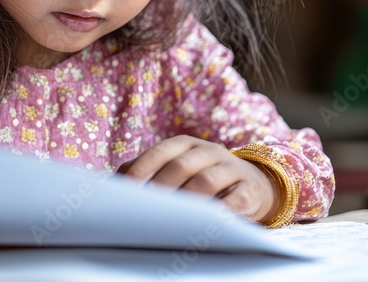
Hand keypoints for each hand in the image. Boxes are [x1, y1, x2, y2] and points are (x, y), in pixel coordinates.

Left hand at [117, 135, 278, 222]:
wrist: (254, 184)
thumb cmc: (202, 178)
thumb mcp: (178, 167)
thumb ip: (148, 170)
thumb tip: (112, 183)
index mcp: (187, 145)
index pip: (162, 151)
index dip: (143, 168)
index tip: (126, 189)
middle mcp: (209, 151)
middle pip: (182, 166)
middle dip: (161, 187)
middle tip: (145, 209)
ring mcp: (231, 169)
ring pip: (207, 181)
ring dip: (187, 199)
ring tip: (170, 218)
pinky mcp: (249, 190)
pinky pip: (235, 200)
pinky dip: (220, 211)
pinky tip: (205, 223)